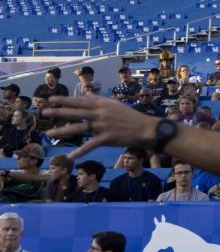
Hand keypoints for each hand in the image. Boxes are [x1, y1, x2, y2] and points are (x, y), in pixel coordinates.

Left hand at [42, 96, 158, 159]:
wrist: (145, 129)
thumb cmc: (130, 116)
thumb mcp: (114, 104)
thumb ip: (99, 100)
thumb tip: (85, 94)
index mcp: (102, 105)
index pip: (79, 101)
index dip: (64, 100)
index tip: (50, 99)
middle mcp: (100, 114)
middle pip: (75, 112)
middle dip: (58, 112)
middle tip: (43, 112)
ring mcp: (102, 126)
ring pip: (78, 128)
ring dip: (62, 131)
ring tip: (49, 133)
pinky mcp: (106, 139)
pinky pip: (89, 146)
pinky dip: (79, 152)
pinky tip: (69, 157)